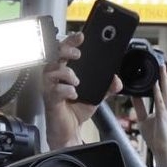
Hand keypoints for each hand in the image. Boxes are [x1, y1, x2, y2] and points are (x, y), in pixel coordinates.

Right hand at [43, 32, 122, 149]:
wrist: (70, 130)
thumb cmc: (77, 109)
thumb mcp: (96, 96)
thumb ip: (107, 87)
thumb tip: (116, 80)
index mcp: (65, 71)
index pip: (66, 50)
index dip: (72, 41)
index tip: (81, 36)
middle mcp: (55, 76)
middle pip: (55, 54)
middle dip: (66, 50)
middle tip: (77, 54)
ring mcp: (50, 86)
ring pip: (52, 70)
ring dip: (66, 72)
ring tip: (77, 81)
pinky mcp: (50, 99)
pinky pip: (54, 90)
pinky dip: (66, 90)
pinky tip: (73, 94)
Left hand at [132, 58, 166, 157]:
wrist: (161, 150)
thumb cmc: (155, 136)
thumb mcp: (142, 118)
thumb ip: (139, 106)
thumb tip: (133, 94)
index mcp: (163, 106)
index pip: (164, 88)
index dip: (165, 76)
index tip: (164, 64)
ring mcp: (166, 111)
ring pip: (166, 91)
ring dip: (164, 78)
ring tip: (163, 65)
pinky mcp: (163, 117)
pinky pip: (160, 102)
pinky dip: (157, 92)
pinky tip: (156, 84)